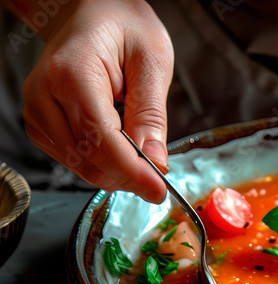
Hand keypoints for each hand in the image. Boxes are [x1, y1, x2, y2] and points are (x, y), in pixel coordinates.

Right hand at [22, 0, 173, 202]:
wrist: (91, 13)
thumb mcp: (152, 61)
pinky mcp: (41, 126)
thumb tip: (154, 162)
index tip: (158, 190)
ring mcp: (38, 113)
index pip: (100, 140)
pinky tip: (118, 148)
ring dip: (115, 172)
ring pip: (79, 166)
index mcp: (71, 74)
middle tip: (157, 179)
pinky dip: (101, 164)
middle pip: (87, 160)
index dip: (131, 172)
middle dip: (126, 177)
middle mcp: (44, 96)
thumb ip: (151, 115)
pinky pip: (74, 160)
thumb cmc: (122, 27)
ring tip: (139, 155)